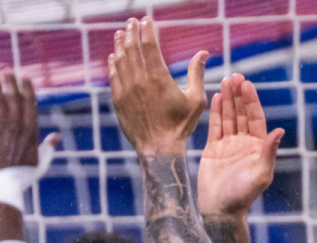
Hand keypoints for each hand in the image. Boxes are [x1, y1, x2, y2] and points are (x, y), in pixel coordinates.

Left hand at [0, 71, 39, 178]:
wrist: (3, 188)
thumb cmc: (22, 178)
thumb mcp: (40, 163)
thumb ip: (48, 148)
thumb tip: (57, 137)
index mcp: (32, 133)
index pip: (31, 105)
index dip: (28, 89)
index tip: (25, 77)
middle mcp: (18, 129)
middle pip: (15, 100)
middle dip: (11, 83)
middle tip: (7, 70)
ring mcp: (2, 132)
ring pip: (0, 104)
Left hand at [109, 17, 207, 154]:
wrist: (158, 148)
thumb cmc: (180, 125)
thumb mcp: (195, 100)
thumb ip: (197, 74)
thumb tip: (203, 53)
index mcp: (159, 77)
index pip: (149, 45)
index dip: (147, 30)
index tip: (147, 20)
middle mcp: (139, 80)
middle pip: (131, 48)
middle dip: (131, 32)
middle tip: (131, 23)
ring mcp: (126, 90)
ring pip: (120, 60)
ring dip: (119, 44)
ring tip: (120, 34)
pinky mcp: (118, 100)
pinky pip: (113, 76)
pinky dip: (113, 63)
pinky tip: (113, 57)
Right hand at [197, 73, 284, 216]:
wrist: (221, 210)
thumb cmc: (243, 195)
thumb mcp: (260, 174)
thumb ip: (269, 151)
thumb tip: (279, 130)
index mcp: (257, 146)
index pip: (255, 118)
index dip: (251, 100)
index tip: (247, 84)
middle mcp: (243, 143)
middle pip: (242, 113)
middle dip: (239, 95)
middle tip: (235, 76)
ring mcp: (228, 145)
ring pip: (228, 117)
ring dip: (227, 99)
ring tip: (225, 80)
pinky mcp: (213, 149)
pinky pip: (215, 126)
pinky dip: (216, 112)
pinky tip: (216, 97)